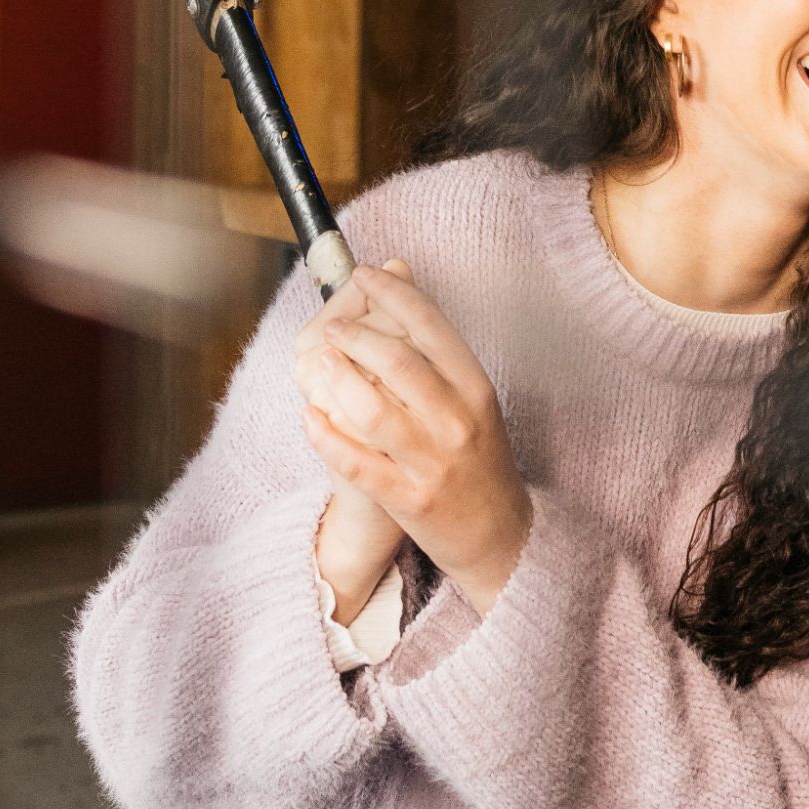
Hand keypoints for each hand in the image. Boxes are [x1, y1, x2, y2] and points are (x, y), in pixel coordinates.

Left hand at [295, 261, 534, 609]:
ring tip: (319, 362)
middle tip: (333, 325)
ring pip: (370, 408)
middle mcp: (456, 420)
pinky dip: (324, 436)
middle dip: (354, 333)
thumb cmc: (480, 459)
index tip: (364, 274)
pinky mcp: (406, 498)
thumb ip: (440, 352)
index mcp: (476, 388)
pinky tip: (308, 417)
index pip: (431, 324)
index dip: (392, 292)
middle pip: (396, 360)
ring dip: (335, 379)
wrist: (500, 534)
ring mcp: (431, 461)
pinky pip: (354, 461)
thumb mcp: (475, 401)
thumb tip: (403, 287)